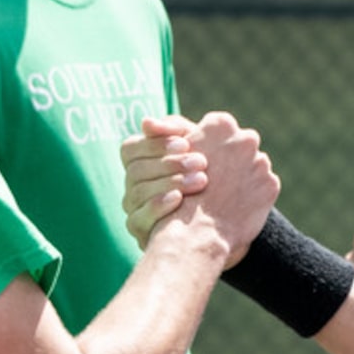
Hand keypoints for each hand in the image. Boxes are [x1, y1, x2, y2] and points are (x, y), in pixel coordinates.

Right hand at [121, 114, 205, 248]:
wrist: (223, 214)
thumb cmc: (205, 171)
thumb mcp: (196, 145)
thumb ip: (175, 130)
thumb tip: (147, 123)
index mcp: (139, 162)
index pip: (130, 148)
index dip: (154, 144)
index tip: (185, 142)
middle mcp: (132, 185)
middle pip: (136, 170)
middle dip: (169, 164)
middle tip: (202, 162)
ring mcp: (133, 208)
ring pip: (137, 193)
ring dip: (170, 183)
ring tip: (202, 180)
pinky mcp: (140, 231)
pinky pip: (138, 218)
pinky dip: (157, 206)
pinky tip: (179, 199)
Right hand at [168, 111, 277, 264]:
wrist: (196, 230)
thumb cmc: (181, 191)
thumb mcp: (179, 155)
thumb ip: (197, 138)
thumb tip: (203, 135)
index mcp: (221, 124)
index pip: (222, 128)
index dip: (212, 146)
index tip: (204, 162)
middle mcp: (245, 137)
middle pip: (242, 144)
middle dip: (233, 159)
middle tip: (217, 180)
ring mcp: (261, 161)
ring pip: (254, 166)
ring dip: (244, 177)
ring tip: (226, 196)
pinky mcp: (271, 184)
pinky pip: (263, 186)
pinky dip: (253, 195)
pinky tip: (237, 206)